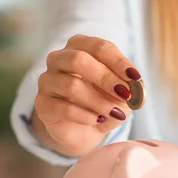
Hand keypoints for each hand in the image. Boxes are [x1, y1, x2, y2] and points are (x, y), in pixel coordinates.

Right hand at [34, 34, 140, 156]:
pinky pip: (63, 107)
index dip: (118, 62)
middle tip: (125, 94)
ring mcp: (47, 81)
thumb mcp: (122, 95)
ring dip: (98, 101)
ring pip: (71, 85)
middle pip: (78, 59)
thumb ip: (129, 89)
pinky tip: (98, 120)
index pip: (99, 47)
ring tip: (113, 113)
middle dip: (105, 77)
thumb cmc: (104, 102)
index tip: (135, 77)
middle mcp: (59, 59)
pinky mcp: (42, 104)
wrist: (85, 129)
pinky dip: (85, 115)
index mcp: (80, 47)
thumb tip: (135, 88)